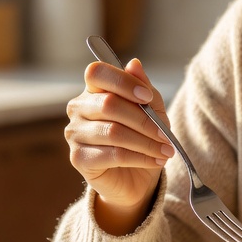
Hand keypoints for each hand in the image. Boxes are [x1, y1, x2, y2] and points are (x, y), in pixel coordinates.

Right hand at [65, 57, 174, 233]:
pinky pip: (112, 154)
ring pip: (113, 132)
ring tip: (166, 151)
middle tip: (166, 136)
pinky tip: (156, 161)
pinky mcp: (78, 158)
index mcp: (93, 90)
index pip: (97, 72)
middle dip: (144, 121)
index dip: (123, 82)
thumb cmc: (142, 137)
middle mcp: (78, 108)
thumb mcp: (152, 110)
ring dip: (146, 142)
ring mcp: (75, 133)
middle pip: (108, 104)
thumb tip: (134, 64)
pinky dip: (140, 158)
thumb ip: (144, 88)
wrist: (136, 178)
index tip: (147, 97)